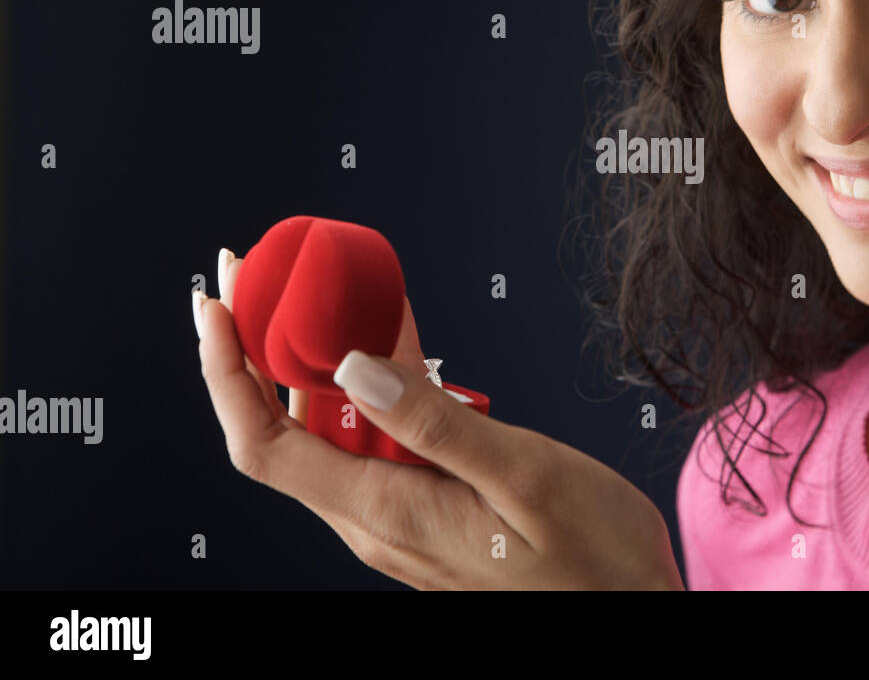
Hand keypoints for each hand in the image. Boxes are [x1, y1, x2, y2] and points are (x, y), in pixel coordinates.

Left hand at [195, 248, 684, 589]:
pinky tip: (390, 341)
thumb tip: (354, 368)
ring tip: (327, 291)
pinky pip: (378, 440)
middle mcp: (379, 518)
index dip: (227, 373)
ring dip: (319, 359)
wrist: (636, 606)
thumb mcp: (525, 475)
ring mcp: (401, 515)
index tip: (219, 307)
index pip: (265, 444)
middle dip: (261, 346)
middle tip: (263, 273)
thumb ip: (436, 424)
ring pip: (332, 431)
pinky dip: (374, 383)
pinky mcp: (426, 507)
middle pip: (286, 430)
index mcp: (388, 511)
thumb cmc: (595, 558)